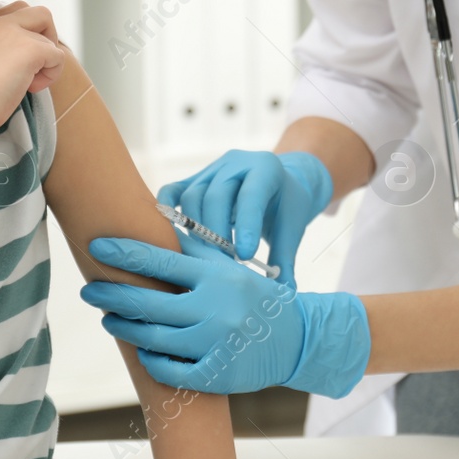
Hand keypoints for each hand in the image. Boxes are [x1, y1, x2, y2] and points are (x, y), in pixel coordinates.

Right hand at [0, 1, 64, 133]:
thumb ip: (3, 50)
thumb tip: (32, 56)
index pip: (17, 11)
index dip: (28, 33)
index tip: (17, 61)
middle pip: (41, 13)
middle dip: (47, 38)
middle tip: (34, 66)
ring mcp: (14, 33)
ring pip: (51, 39)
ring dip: (47, 63)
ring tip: (27, 83)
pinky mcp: (30, 49)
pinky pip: (58, 56)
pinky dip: (52, 75)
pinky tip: (31, 88)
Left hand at [79, 226, 368, 397]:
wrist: (298, 339)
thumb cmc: (254, 297)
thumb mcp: (229, 268)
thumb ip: (195, 251)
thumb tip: (153, 223)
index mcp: (217, 277)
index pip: (162, 263)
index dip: (125, 254)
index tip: (97, 247)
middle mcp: (215, 309)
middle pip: (150, 303)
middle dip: (112, 295)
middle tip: (88, 290)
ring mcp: (215, 343)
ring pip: (154, 338)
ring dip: (125, 328)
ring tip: (108, 318)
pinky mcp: (217, 374)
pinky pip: (170, 370)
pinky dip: (151, 360)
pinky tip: (141, 350)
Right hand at [157, 149, 332, 291]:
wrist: (279, 183)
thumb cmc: (285, 207)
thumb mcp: (292, 229)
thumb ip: (285, 260)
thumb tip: (284, 296)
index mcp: (266, 168)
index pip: (251, 196)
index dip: (246, 226)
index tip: (245, 257)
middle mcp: (236, 162)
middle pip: (216, 196)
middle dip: (216, 235)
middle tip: (222, 266)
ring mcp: (211, 169)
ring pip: (193, 197)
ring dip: (196, 232)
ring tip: (206, 260)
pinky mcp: (193, 178)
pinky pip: (173, 191)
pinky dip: (167, 212)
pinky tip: (171, 237)